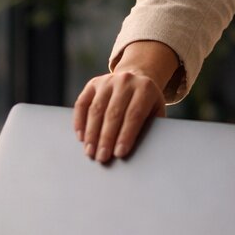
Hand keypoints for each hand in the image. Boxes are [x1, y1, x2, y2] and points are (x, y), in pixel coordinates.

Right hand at [73, 41, 177, 163]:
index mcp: (145, 88)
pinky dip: (79, 121)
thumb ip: (149, 126)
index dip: (126, 135)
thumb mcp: (155, 110)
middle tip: (102, 157)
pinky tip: (81, 137)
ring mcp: (107, 81)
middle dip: (106, 138)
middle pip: (113, 113)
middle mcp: (125, 81)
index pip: (134, 114)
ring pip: (96, 109)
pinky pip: (82, 103)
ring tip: (90, 151)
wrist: (137, 77)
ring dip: (92, 133)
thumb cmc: (147, 102)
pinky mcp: (93, 84)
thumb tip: (139, 150)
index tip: (119, 153)